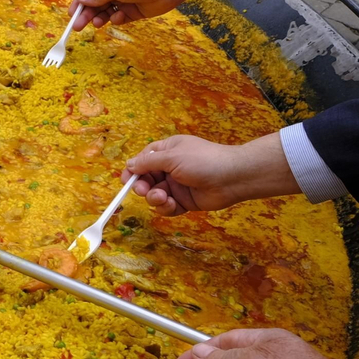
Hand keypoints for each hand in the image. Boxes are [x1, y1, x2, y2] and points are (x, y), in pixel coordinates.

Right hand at [69, 0, 231, 31]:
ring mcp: (124, 3)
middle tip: (77, 27)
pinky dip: (117, 19)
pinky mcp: (134, 13)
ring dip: (100, 18)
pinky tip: (120, 17)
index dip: (79, 4)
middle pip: (95, 6)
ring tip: (98, 23)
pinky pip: (120, 18)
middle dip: (86, 15)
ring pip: (106, 14)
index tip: (71, 15)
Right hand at [122, 132, 299, 215]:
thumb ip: (148, 162)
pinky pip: (167, 206)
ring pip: (155, 195)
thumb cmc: (202, 160)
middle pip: (146, 179)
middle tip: (144, 191)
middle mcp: (170, 168)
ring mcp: (178, 185)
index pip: (143, 160)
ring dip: (154, 198)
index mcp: (167, 151)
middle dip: (142, 186)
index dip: (133, 170)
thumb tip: (129, 165)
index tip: (126, 181)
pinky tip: (171, 204)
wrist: (233, 177)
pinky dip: (166, 207)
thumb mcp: (171, 156)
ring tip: (161, 198)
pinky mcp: (185, 201)